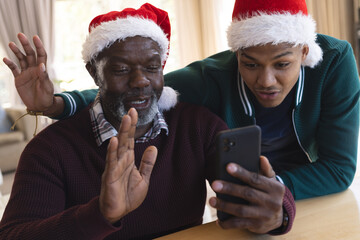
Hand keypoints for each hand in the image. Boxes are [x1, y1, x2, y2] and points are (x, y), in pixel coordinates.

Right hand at [3, 33, 58, 114]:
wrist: (40, 106)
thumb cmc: (47, 97)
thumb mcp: (46, 87)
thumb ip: (43, 76)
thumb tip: (41, 65)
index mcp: (42, 69)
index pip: (41, 55)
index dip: (39, 46)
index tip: (35, 37)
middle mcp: (33, 69)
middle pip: (30, 54)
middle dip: (25, 44)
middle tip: (20, 35)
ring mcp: (26, 73)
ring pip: (21, 59)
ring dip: (16, 51)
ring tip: (11, 44)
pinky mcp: (19, 79)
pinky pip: (13, 69)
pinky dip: (9, 64)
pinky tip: (5, 59)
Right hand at [99, 108, 157, 222]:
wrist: (119, 213)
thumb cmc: (128, 195)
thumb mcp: (144, 178)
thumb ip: (147, 163)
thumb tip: (153, 147)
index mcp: (128, 160)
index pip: (130, 139)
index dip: (132, 126)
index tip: (134, 112)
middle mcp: (120, 160)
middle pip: (124, 139)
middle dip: (128, 125)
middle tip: (131, 111)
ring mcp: (114, 167)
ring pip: (118, 147)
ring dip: (122, 133)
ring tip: (125, 119)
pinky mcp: (110, 176)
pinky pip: (111, 162)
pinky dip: (112, 151)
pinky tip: (114, 141)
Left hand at [209, 156, 283, 233]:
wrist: (279, 217)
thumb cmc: (270, 194)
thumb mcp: (271, 181)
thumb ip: (266, 169)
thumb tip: (261, 158)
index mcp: (275, 188)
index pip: (256, 179)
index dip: (241, 173)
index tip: (228, 167)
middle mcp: (271, 202)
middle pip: (247, 193)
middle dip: (229, 188)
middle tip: (214, 184)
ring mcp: (264, 215)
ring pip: (241, 210)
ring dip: (225, 206)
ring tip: (212, 200)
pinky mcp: (257, 226)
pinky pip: (240, 224)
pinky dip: (227, 223)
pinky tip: (218, 220)